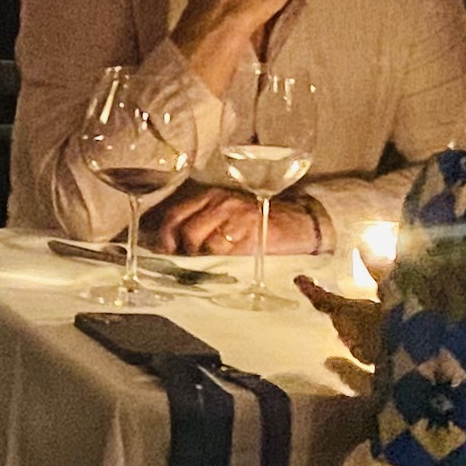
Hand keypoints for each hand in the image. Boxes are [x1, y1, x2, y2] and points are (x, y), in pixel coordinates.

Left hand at [145, 184, 317, 257]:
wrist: (300, 223)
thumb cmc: (259, 222)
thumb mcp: (228, 213)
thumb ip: (204, 223)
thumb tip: (175, 248)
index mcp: (211, 196)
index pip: (176, 215)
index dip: (165, 237)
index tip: (166, 252)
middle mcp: (222, 203)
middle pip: (188, 232)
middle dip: (186, 253)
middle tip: (192, 264)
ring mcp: (238, 218)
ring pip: (205, 245)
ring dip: (204, 261)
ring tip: (212, 266)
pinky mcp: (253, 236)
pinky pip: (227, 255)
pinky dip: (222, 266)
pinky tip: (227, 268)